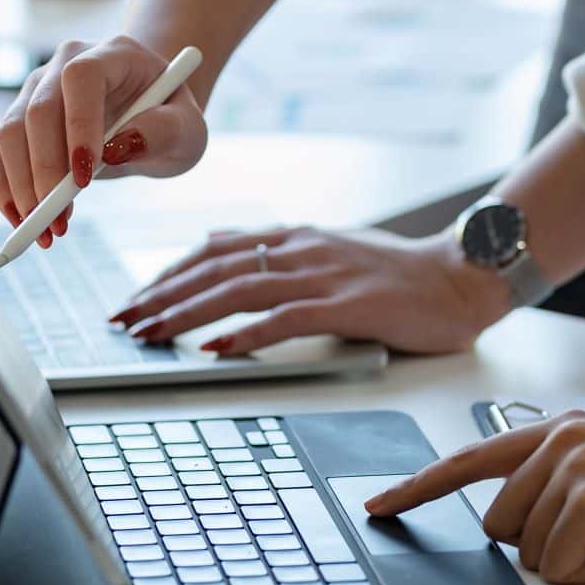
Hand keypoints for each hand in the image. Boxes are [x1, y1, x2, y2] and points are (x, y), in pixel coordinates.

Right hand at [0, 36, 206, 246]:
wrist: (149, 114)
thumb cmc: (170, 118)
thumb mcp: (188, 129)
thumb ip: (163, 132)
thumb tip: (114, 148)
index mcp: (113, 54)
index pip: (82, 78)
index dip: (78, 124)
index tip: (85, 178)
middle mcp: (66, 64)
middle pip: (38, 110)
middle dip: (44, 172)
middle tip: (60, 222)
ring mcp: (37, 89)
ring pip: (9, 133)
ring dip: (22, 188)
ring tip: (49, 231)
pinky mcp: (20, 120)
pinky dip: (3, 190)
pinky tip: (23, 221)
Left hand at [108, 226, 510, 354]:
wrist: (461, 277)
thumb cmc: (398, 275)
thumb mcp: (329, 252)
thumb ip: (279, 253)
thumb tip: (223, 249)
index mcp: (295, 237)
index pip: (215, 250)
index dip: (169, 273)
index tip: (136, 297)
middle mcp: (301, 249)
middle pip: (214, 268)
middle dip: (162, 294)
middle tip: (123, 319)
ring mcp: (324, 275)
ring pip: (238, 289)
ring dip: (187, 313)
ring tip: (151, 334)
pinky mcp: (348, 306)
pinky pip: (285, 318)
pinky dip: (245, 333)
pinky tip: (215, 348)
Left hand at [365, 412, 584, 583]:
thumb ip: (557, 489)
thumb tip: (512, 529)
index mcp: (562, 427)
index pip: (471, 458)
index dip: (419, 487)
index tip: (380, 505)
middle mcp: (560, 435)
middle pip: (498, 522)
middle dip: (545, 545)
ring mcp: (573, 463)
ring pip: (526, 549)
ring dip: (576, 560)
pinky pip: (558, 566)